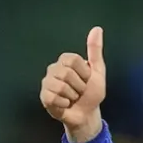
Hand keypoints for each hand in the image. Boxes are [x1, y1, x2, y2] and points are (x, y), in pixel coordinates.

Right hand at [39, 26, 106, 142]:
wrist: (87, 114)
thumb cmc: (92, 93)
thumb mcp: (98, 71)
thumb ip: (95, 51)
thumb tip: (97, 29)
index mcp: (66, 61)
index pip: (74, 60)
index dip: (85, 73)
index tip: (87, 80)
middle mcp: (54, 69)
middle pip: (67, 73)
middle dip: (79, 86)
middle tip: (80, 91)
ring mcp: (47, 82)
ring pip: (60, 86)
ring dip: (72, 96)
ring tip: (73, 97)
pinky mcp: (44, 96)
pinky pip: (53, 97)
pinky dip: (64, 104)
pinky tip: (65, 104)